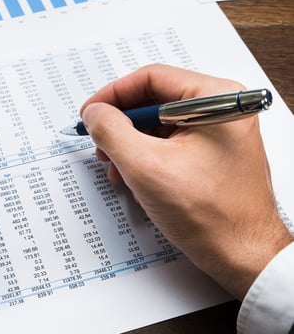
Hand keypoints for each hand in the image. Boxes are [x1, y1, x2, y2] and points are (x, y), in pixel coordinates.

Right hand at [80, 64, 291, 299]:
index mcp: (215, 100)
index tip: (90, 113)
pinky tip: (131, 176)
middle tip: (98, 140)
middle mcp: (222, 109)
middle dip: (120, 123)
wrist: (242, 255)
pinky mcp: (213, 154)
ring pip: (159, 123)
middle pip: (154, 100)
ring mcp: (219, 132)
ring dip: (129, 142)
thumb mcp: (145, 167)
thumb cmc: (210, 215)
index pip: (151, 78)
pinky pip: (169, 143)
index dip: (113, 95)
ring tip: (113, 165)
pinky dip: (145, 156)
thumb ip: (111, 131)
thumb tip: (94, 113)